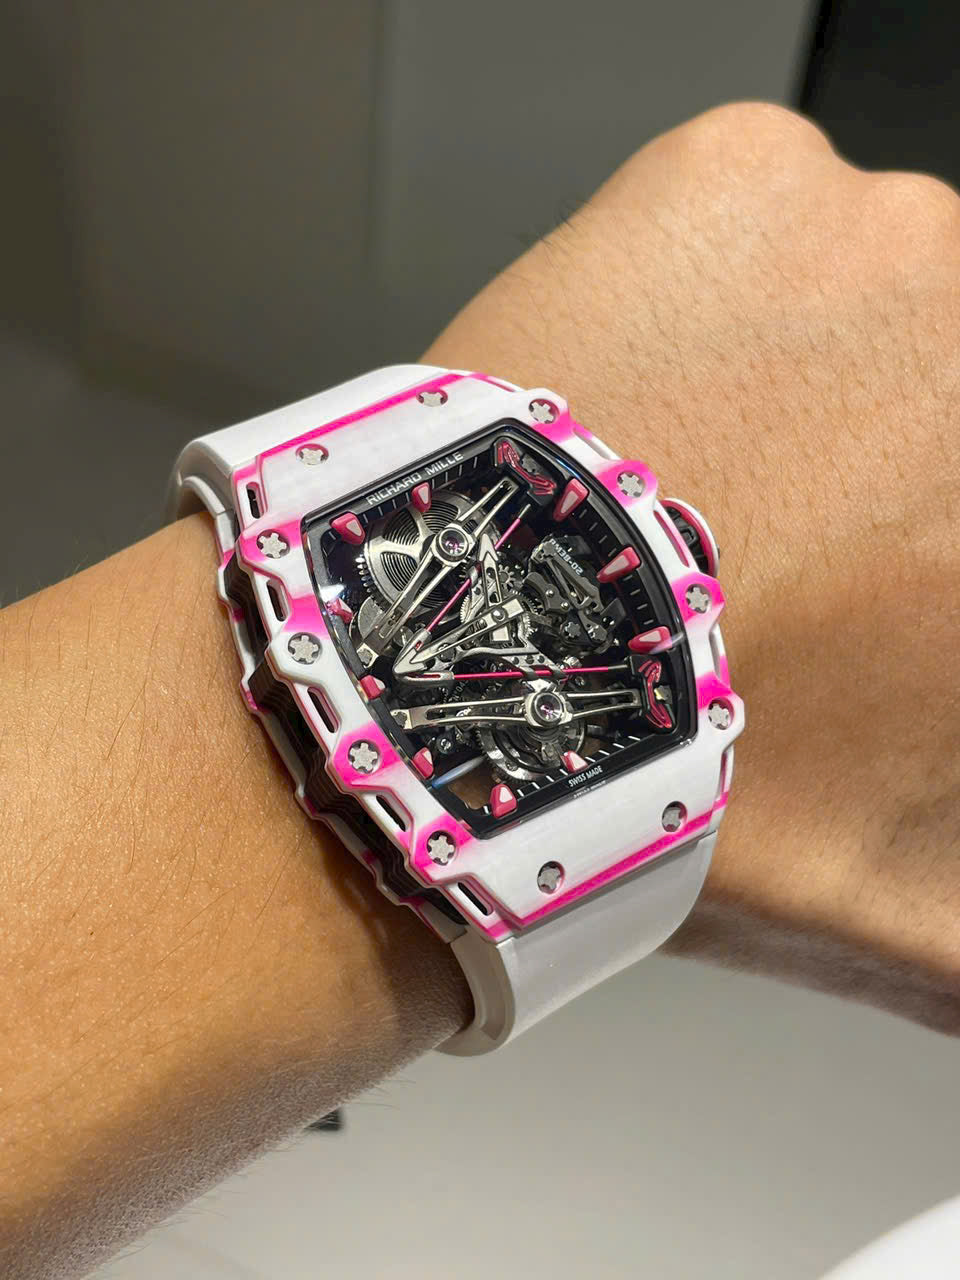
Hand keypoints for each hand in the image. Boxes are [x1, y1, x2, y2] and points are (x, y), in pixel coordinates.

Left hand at [426, 102, 959, 1032]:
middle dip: (871, 454)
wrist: (457, 689)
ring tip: (679, 476)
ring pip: (856, 289)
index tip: (863, 565)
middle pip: (932, 382)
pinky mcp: (739, 177)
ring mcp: (884, 242)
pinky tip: (637, 395)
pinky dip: (694, 290)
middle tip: (756, 534)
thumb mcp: (904, 908)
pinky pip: (747, 212)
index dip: (906, 540)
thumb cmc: (676, 779)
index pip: (948, 508)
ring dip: (788, 371)